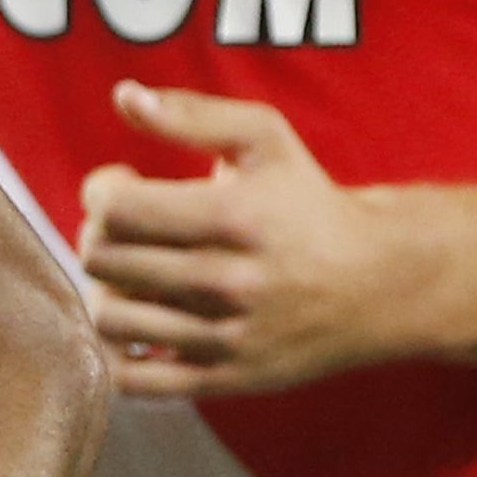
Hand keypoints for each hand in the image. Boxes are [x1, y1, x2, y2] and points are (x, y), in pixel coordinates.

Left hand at [76, 82, 423, 395]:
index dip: (99, 190)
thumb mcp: (264, 138)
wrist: (378, 283)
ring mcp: (225, 337)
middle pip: (103, 261)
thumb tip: (123, 96)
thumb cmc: (308, 202)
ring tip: (129, 274)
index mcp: (231, 218)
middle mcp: (226, 281)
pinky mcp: (226, 379)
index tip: (121, 185)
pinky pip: (135, 381)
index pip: (113, 209)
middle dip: (99, 235)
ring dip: (104, 290)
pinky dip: (115, 353)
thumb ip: (191, 114)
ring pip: (109, 319)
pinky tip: (136, 322)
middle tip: (125, 228)